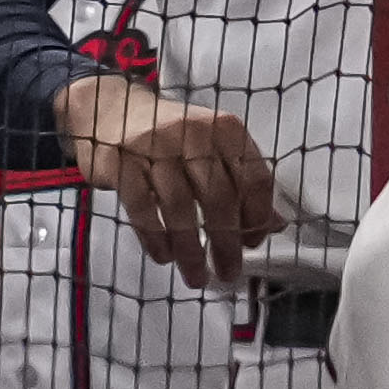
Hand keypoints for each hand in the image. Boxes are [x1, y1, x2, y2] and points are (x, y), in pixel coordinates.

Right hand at [56, 72, 278, 289]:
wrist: (113, 111)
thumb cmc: (172, 138)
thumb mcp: (212, 149)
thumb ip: (243, 183)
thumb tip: (275, 224)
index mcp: (225, 129)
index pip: (254, 177)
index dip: (257, 216)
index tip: (253, 244)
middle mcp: (193, 132)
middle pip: (219, 197)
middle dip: (226, 242)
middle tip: (228, 273)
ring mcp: (155, 146)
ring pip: (180, 208)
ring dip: (191, 250)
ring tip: (197, 277)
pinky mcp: (122, 163)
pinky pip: (142, 209)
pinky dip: (156, 239)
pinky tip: (165, 257)